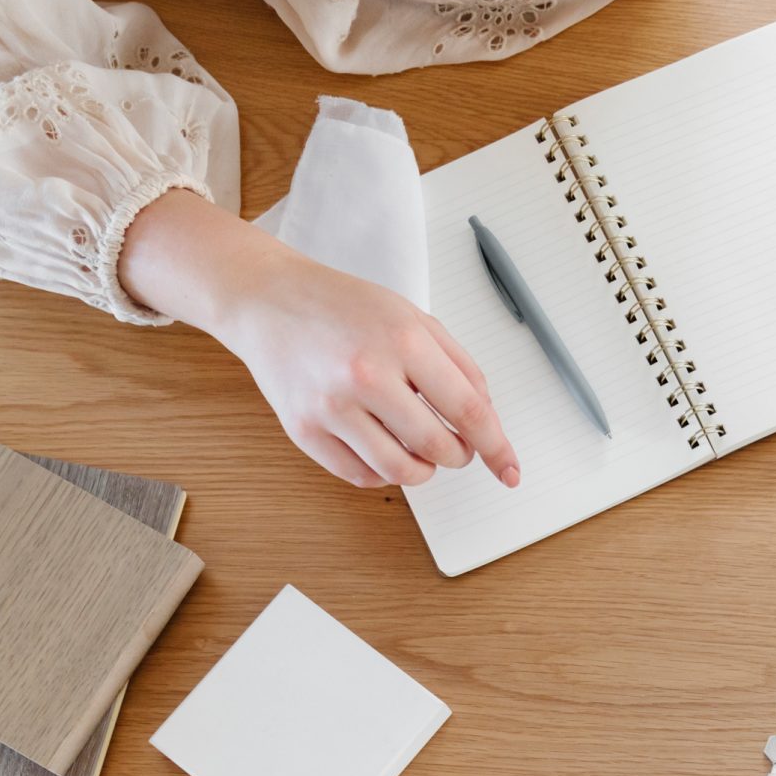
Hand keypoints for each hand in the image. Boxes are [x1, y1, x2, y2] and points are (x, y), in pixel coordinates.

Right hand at [118, 188, 521, 488]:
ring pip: (401, 472)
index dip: (496, 448)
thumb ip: (459, 366)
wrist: (266, 299)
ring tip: (419, 449)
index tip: (509, 470)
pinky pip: (361, 476)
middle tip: (454, 445)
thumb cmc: (342, 306)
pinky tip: (382, 447)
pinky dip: (382, 472)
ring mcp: (331, 406)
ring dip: (423, 470)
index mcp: (402, 341)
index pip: (469, 411)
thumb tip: (487, 419)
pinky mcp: (303, 430)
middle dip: (457, 455)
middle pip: (438, 448)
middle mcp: (366, 374)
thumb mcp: (412, 317)